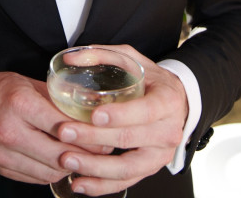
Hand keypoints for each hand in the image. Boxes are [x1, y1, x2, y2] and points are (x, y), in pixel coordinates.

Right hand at [0, 67, 104, 184]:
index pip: (61, 127)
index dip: (87, 135)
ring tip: (86, 159)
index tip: (105, 136)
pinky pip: (35, 178)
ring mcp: (3, 154)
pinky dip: (52, 172)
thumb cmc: (1, 89)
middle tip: (103, 152)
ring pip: (48, 171)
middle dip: (84, 156)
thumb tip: (89, 112)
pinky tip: (62, 163)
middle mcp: (9, 131)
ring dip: (70, 167)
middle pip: (57, 154)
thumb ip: (57, 100)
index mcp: (20, 104)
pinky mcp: (0, 168)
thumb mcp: (30, 84)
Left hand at [54, 45, 188, 195]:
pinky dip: (101, 186)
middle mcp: (168, 131)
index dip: (120, 115)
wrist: (176, 102)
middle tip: (65, 132)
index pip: (145, 111)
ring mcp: (160, 154)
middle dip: (94, 138)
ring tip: (66, 160)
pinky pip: (126, 182)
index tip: (94, 115)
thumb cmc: (149, 79)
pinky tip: (78, 183)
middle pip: (129, 139)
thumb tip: (71, 58)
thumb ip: (102, 55)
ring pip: (127, 168)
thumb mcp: (132, 58)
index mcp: (167, 101)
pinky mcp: (149, 169)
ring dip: (94, 167)